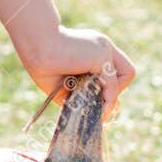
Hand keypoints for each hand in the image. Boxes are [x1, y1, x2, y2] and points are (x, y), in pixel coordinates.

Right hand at [20, 26, 136, 120]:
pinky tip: (99, 108)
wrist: (35, 48)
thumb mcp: (66, 83)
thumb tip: (100, 115)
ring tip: (96, 104)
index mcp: (93, 50)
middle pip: (124, 73)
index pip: (115, 70)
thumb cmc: (43, 65)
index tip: (96, 99)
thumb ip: (83, 94)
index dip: (110, 87)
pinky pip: (112, 83)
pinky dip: (108, 99)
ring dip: (112, 95)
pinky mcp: (101, 56)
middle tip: (97, 102)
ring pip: (125, 76)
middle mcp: (102, 46)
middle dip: (113, 92)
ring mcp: (104, 49)